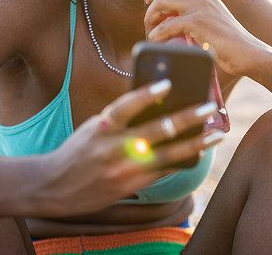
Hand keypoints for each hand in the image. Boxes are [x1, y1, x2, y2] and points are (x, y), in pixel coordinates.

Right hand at [34, 79, 222, 216]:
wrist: (54, 186)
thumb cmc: (81, 149)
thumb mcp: (95, 127)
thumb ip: (122, 118)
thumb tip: (161, 104)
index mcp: (103, 126)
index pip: (126, 106)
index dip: (146, 95)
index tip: (167, 84)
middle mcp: (115, 147)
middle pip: (157, 130)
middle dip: (188, 118)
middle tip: (210, 107)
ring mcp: (125, 168)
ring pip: (169, 154)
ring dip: (196, 143)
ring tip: (217, 133)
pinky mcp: (131, 185)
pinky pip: (164, 171)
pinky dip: (183, 160)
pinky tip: (200, 152)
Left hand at [142, 0, 267, 76]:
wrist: (246, 52)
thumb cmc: (225, 38)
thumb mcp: (208, 14)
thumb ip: (189, 8)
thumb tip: (163, 13)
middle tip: (148, 0)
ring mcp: (199, 5)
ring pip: (160, 1)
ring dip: (149, 17)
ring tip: (151, 29)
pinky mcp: (197, 22)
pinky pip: (165, 25)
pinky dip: (156, 35)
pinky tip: (158, 41)